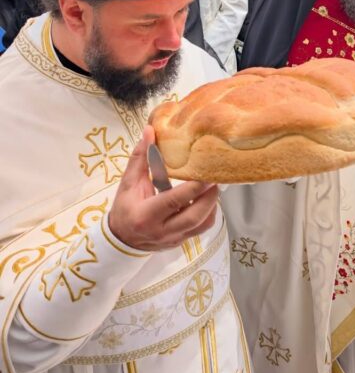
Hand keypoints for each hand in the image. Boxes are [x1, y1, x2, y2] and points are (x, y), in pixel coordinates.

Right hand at [108, 127, 219, 250]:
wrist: (121, 239)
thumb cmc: (125, 208)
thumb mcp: (128, 183)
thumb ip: (141, 157)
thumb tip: (150, 131)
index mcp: (146, 215)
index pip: (174, 200)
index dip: (193, 187)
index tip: (206, 174)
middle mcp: (161, 230)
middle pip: (194, 216)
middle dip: (209, 197)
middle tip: (215, 178)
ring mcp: (173, 238)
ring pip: (202, 225)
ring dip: (212, 205)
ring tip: (212, 187)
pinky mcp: (181, 241)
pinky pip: (201, 229)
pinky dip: (208, 213)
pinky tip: (206, 200)